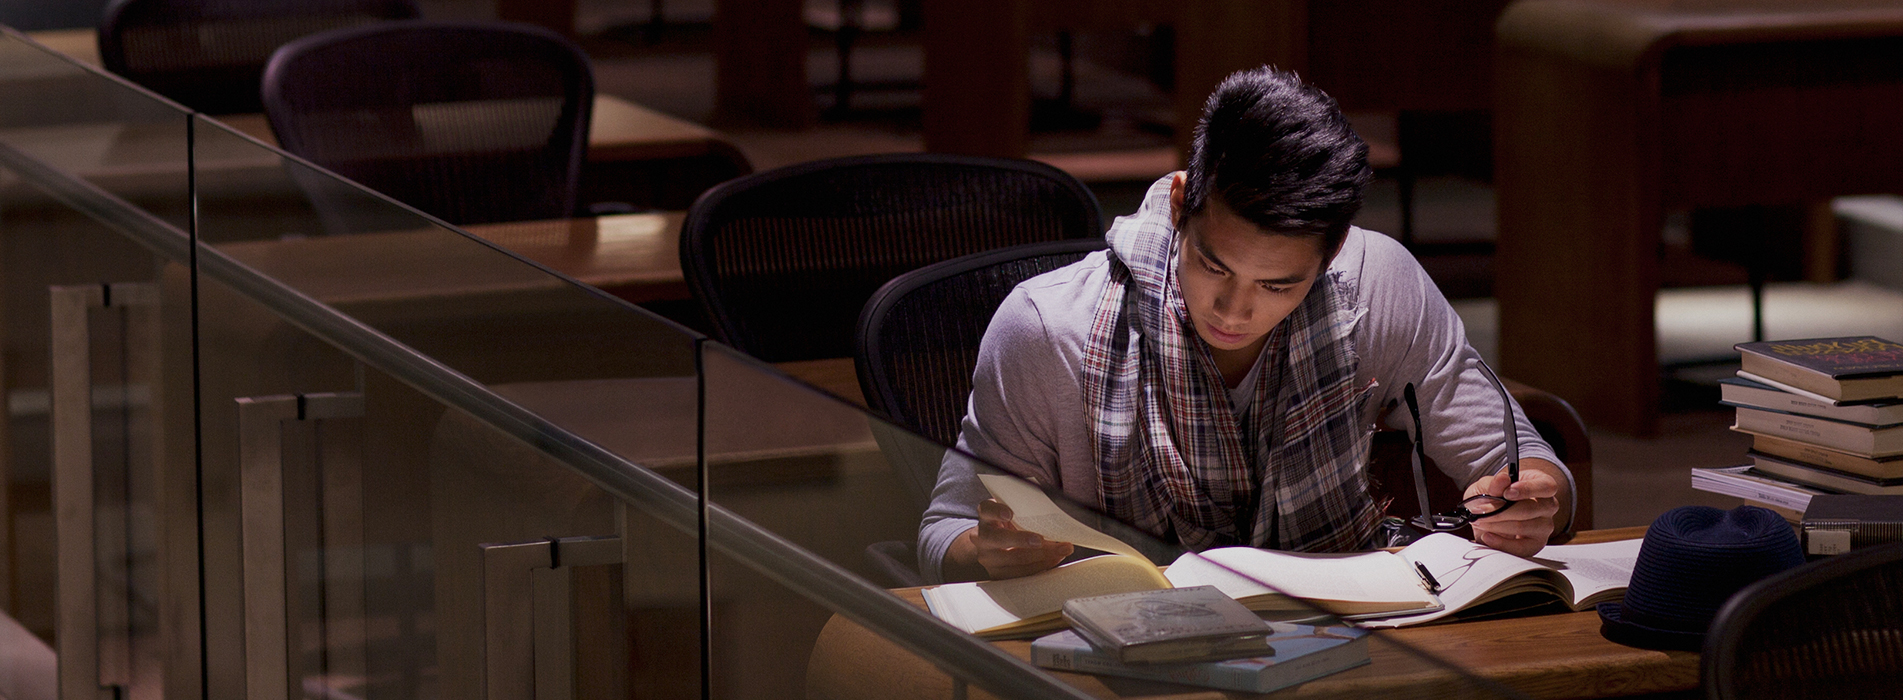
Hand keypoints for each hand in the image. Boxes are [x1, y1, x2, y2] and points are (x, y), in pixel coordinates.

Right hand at [948, 499, 1073, 578]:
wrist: (991, 546)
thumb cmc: (1007, 525)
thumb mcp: (1010, 513)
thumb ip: (1023, 510)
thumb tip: (1055, 512)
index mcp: (986, 517)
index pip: (987, 510)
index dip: (997, 512)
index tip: (1009, 514)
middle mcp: (982, 537)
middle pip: (999, 538)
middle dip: (1022, 540)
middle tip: (1040, 540)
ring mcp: (988, 558)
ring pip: (1014, 559)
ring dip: (1042, 555)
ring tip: (1062, 549)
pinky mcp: (997, 574)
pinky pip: (1021, 573)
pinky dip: (1041, 565)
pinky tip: (1055, 558)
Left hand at [1464, 462, 1561, 556]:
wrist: (1489, 514)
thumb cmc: (1493, 495)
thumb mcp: (1487, 485)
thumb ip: (1493, 483)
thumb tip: (1502, 479)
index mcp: (1542, 485)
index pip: (1547, 487)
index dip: (1528, 489)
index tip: (1507, 492)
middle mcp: (1548, 506)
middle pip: (1531, 509)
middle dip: (1501, 510)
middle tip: (1480, 510)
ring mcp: (1544, 526)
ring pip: (1523, 527)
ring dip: (1497, 525)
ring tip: (1480, 522)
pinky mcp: (1535, 544)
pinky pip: (1521, 548)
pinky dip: (1501, 543)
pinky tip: (1488, 536)